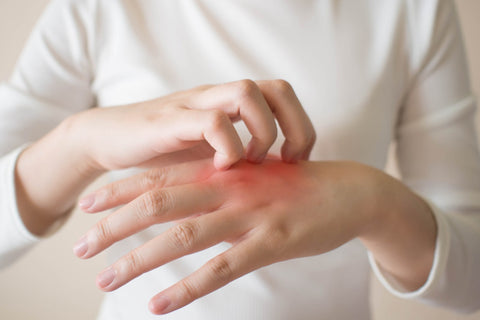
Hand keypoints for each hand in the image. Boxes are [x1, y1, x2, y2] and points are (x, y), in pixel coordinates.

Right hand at [15, 79, 314, 234]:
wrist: (109, 141)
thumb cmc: (164, 152)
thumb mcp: (209, 155)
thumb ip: (240, 159)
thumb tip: (279, 180)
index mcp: (229, 104)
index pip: (282, 94)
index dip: (301, 126)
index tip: (296, 161)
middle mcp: (216, 97)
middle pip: (275, 88)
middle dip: (293, 127)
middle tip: (286, 161)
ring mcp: (194, 105)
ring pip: (246, 93)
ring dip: (261, 133)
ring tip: (250, 162)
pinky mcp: (170, 121)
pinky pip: (212, 121)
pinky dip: (227, 146)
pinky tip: (221, 168)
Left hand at [75, 159, 379, 313]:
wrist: (350, 191)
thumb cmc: (297, 184)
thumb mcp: (254, 175)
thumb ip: (220, 183)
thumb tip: (186, 197)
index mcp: (224, 170)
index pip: (161, 176)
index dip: (120, 190)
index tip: (87, 205)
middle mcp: (229, 188)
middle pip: (159, 204)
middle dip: (115, 226)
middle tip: (80, 247)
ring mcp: (250, 215)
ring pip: (182, 236)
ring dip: (139, 259)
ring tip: (105, 278)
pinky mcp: (271, 242)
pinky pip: (222, 268)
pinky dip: (188, 288)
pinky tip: (159, 304)